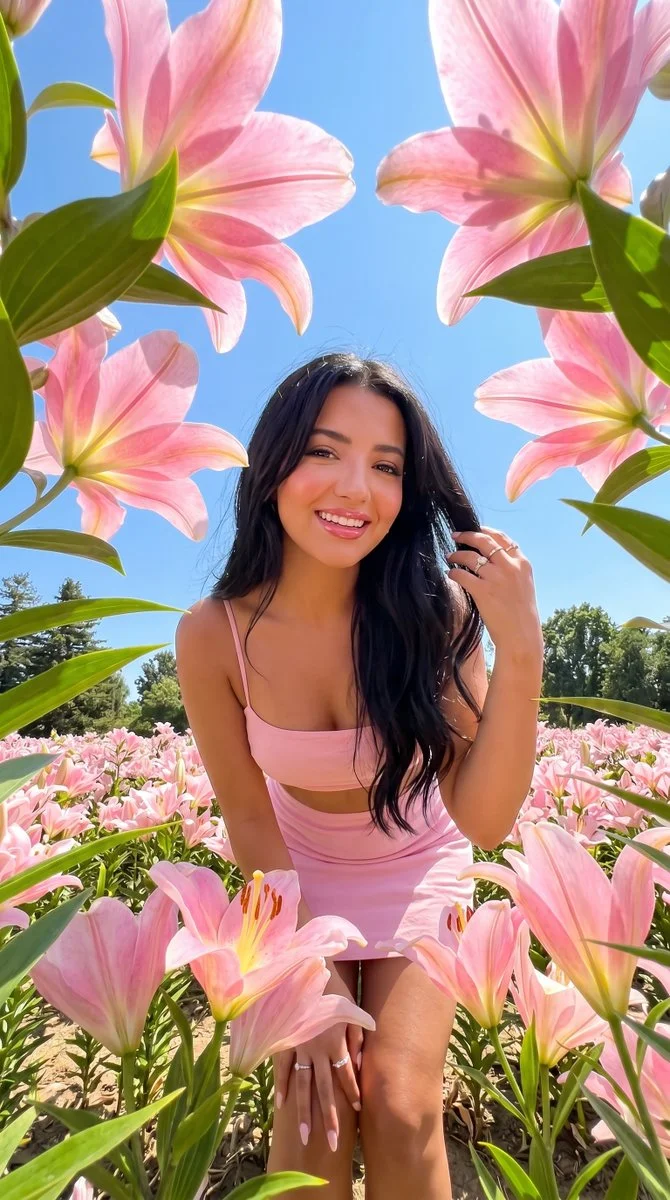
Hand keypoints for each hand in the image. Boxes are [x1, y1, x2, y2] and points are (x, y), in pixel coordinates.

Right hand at [273, 969, 363, 1151]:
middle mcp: (317, 1049)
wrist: (306, 970)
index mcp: (335, 1041)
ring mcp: (298, 1047)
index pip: (346, 1075)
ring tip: (305, 1137)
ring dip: (304, 1113)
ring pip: (302, 1086)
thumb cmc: (332, 989)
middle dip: (329, 1118)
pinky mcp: (283, 1041)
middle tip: (332, 1144)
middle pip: (325, 1090)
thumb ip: (357, 1035)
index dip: (353, 1094)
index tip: (359, 1112)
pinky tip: (282, 1107)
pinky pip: (282, 1068)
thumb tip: (361, 1060)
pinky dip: (281, 1087)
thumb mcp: (351, 1009)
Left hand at [446, 526, 542, 659]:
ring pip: (470, 556)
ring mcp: (496, 578)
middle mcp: (510, 567)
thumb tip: (491, 556)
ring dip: (456, 554)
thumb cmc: (521, 613)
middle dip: (467, 535)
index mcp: (522, 563)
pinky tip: (450, 574)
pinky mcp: (483, 591)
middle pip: (484, 540)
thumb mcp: (524, 584)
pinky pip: (462, 575)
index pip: (502, 538)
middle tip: (455, 535)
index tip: (475, 530)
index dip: (486, 531)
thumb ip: (512, 568)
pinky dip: (453, 572)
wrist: (521, 635)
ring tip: (449, 556)